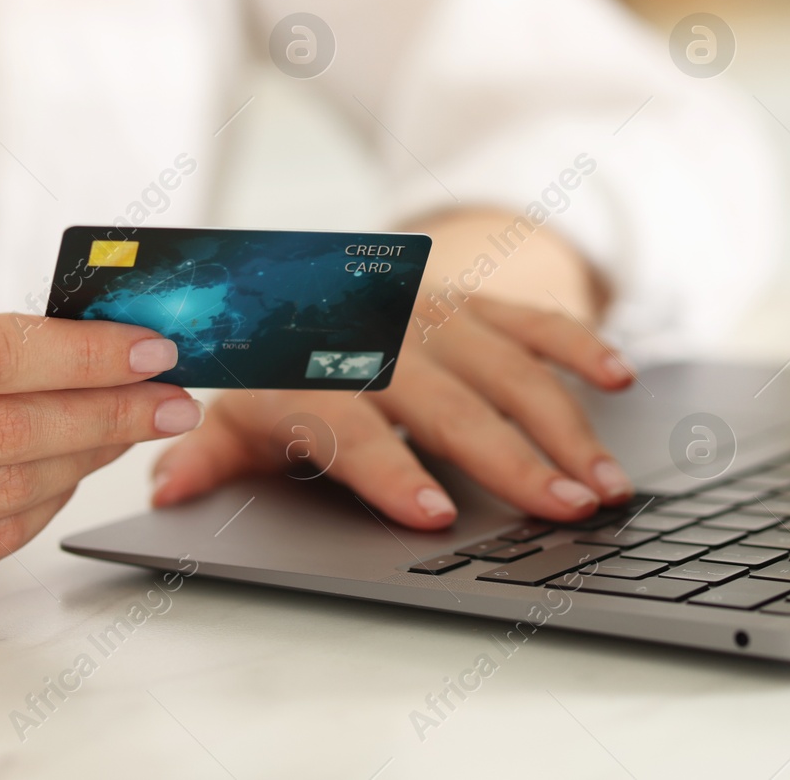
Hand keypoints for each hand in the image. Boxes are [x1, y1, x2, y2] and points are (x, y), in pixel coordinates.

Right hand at [0, 304, 201, 607]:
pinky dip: (45, 504)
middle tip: (172, 401)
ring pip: (5, 492)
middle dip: (108, 414)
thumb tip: (119, 353)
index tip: (154, 350)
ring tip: (130, 430)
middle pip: (5, 431)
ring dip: (88, 461)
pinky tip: (71, 474)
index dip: (83, 355)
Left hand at [150, 296, 636, 527]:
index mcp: (310, 366)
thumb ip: (207, 453)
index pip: (352, 423)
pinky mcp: (478, 298)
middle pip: (447, 400)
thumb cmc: (278, 366)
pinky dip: (577, 343)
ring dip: (562, 422)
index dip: (390, 470)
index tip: (435, 516)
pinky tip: (620, 378)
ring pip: (504, 364)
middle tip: (563, 510)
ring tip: (606, 484)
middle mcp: (376, 333)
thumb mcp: (234, 406)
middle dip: (509, 456)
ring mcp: (434, 311)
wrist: (318, 274)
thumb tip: (169, 492)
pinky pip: (533, 318)